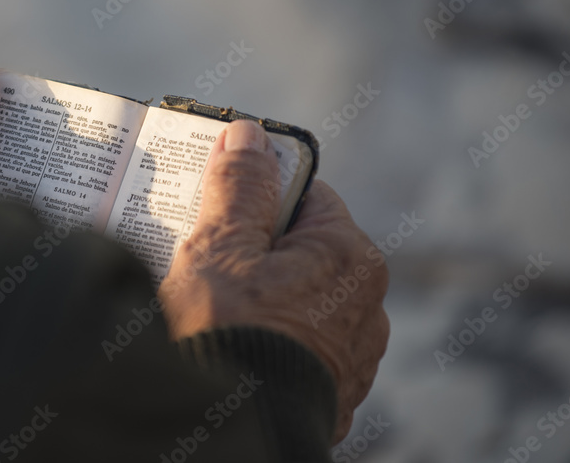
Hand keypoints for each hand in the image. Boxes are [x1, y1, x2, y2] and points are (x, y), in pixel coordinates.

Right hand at [159, 120, 388, 442]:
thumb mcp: (221, 247)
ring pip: (299, 300)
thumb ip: (238, 186)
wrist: (233, 436)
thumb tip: (250, 135)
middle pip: (302, 250)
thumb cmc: (227, 336)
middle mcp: (366, 304)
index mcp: (349, 256)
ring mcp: (353, 356)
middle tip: (203, 257)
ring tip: (210, 309)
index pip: (306, 195)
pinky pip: (299, 346)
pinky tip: (232, 346)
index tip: (218, 204)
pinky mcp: (334, 394)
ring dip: (261, 298)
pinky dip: (269, 340)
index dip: (258, 193)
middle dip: (254, 249)